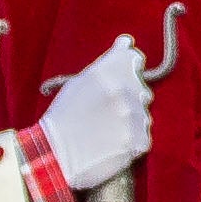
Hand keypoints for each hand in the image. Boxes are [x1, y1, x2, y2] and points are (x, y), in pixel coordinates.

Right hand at [39, 36, 152, 198]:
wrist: (56, 157)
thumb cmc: (62, 119)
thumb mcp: (77, 84)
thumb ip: (105, 65)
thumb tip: (127, 44)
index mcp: (109, 73)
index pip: (134, 59)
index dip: (129, 66)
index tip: (122, 74)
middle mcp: (125, 92)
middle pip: (141, 89)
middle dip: (129, 98)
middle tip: (106, 112)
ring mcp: (134, 118)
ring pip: (143, 115)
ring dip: (130, 121)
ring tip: (106, 131)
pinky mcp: (139, 142)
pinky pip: (143, 137)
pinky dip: (132, 142)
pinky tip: (112, 144)